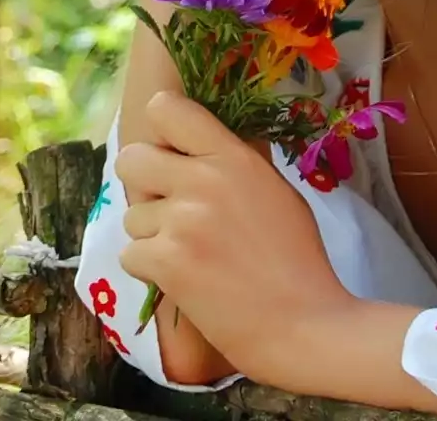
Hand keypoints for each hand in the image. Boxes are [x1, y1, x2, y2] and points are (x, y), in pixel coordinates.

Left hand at [115, 91, 354, 389]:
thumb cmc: (298, 261)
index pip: (165, 109)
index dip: (161, 134)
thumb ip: (233, 164)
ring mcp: (182, 221)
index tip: (172, 154)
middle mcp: (202, 179)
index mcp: (233, 157)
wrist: (306, 326)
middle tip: (169, 209)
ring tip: (191, 256)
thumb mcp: (275, 192)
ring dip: (152, 236)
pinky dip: (150, 271)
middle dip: (143, 184)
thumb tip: (198, 142)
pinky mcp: (166, 261)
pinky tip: (185, 280)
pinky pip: (130, 255)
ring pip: (130, 215)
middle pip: (130, 158)